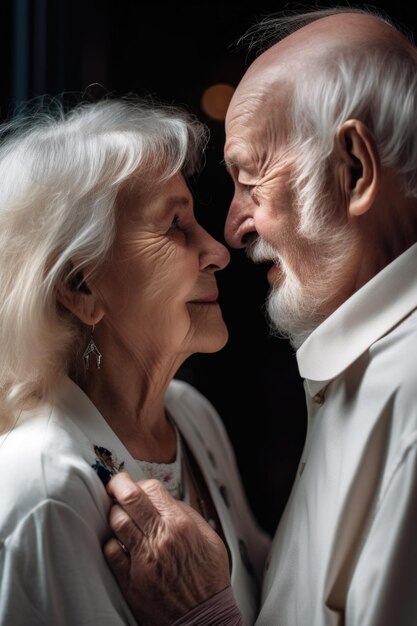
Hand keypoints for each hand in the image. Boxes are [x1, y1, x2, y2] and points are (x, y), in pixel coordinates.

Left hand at [104, 473, 230, 625]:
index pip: (151, 488)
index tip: (135, 483)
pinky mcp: (130, 581)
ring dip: (115, 513)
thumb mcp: (210, 539)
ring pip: (116, 522)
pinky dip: (112, 542)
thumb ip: (187, 515)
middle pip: (129, 499)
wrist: (203, 619)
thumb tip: (166, 499)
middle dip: (118, 485)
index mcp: (180, 526)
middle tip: (115, 484)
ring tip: (119, 514)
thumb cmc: (208, 580)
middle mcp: (160, 539)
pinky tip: (120, 543)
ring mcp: (143, 560)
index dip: (140, 482)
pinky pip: (111, 551)